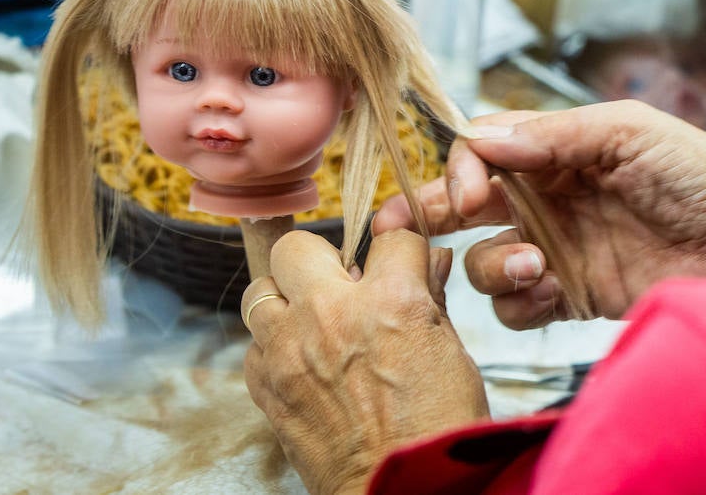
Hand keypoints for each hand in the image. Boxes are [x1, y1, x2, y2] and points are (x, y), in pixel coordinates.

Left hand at [242, 230, 487, 494]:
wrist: (403, 493)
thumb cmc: (437, 429)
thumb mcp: (451, 353)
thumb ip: (431, 299)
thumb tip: (431, 262)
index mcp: (391, 300)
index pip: (389, 237)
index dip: (399, 247)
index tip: (400, 258)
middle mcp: (331, 315)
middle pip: (298, 246)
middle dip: (322, 257)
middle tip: (340, 280)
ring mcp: (289, 352)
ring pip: (260, 291)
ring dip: (286, 300)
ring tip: (312, 320)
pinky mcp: (267, 388)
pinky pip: (253, 345)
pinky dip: (273, 346)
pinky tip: (303, 360)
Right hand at [374, 100, 705, 328]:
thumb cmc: (704, 176)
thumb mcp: (630, 134)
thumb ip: (554, 136)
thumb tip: (482, 138)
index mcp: (561, 147)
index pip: (483, 148)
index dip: (463, 167)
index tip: (471, 192)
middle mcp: (551, 196)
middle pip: (467, 204)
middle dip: (433, 214)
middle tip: (406, 231)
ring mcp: (560, 249)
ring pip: (483, 260)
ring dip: (491, 265)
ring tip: (534, 267)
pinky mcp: (575, 296)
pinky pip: (516, 306)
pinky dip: (519, 302)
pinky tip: (551, 291)